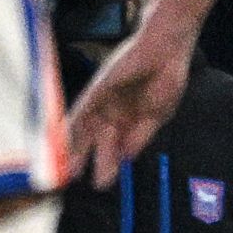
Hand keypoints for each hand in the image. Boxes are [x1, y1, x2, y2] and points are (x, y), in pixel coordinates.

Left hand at [67, 18, 198, 183]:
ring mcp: (103, 100)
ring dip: (73, 148)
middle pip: (94, 140)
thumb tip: (126, 158)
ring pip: (83, 128)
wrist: (167, 49)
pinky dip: (72, 126)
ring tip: (67, 169)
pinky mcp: (98, 88)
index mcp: (128, 119)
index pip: (112, 146)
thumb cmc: (167, 77)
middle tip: (75, 179)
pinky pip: (81, 109)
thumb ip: (139, 137)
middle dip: (85, 159)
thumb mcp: (157, 116)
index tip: (101, 183)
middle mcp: (112, 111)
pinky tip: (64, 141)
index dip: (106, 164)